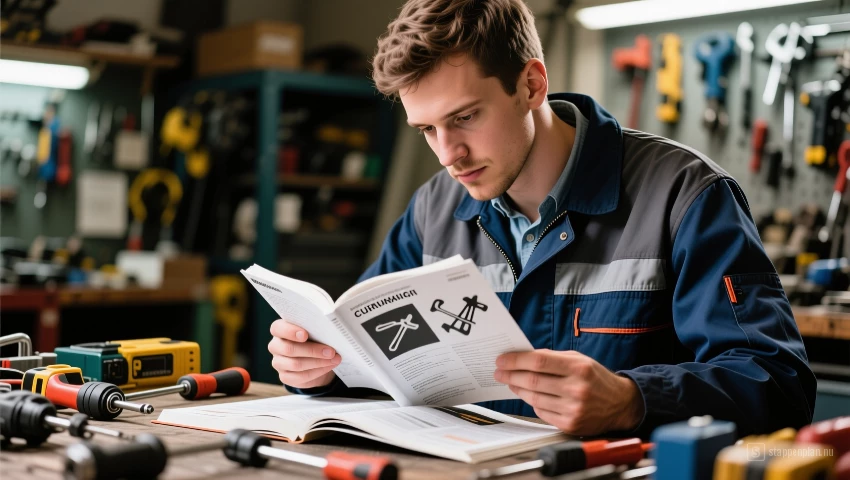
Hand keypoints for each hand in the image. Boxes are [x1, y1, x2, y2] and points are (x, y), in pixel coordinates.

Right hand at [268, 319, 341, 388]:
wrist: (315, 358)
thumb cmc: (313, 339)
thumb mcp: (314, 331)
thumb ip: (315, 329)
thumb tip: (329, 333)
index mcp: (279, 330)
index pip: (277, 328)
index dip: (290, 331)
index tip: (305, 335)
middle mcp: (276, 346)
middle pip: (289, 349)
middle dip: (312, 350)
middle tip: (331, 351)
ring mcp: (278, 363)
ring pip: (295, 364)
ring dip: (318, 362)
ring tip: (334, 359)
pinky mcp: (285, 377)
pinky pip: (300, 376)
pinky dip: (317, 372)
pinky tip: (328, 366)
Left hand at [494, 349, 643, 435]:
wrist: (620, 404)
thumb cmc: (596, 379)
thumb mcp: (579, 360)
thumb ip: (553, 358)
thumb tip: (523, 357)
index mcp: (579, 368)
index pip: (538, 361)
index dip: (516, 360)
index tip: (502, 360)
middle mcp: (577, 389)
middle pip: (532, 381)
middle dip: (511, 375)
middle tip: (499, 372)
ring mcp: (574, 409)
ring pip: (534, 398)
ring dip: (518, 389)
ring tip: (511, 382)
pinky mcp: (570, 424)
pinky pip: (541, 412)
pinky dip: (532, 402)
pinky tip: (529, 395)